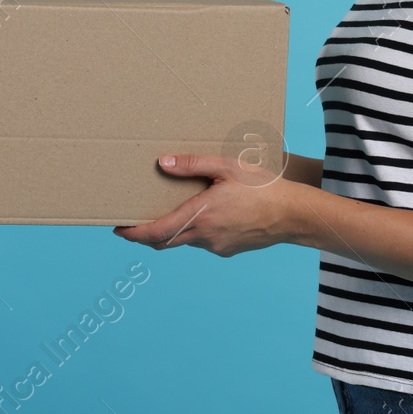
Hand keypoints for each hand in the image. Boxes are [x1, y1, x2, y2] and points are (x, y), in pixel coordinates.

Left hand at [113, 154, 300, 257]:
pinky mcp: (228, 250)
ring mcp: (217, 247)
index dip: (134, 234)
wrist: (294, 215)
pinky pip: (203, 242)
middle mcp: (205, 236)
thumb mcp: (227, 167)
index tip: (118, 230)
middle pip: (164, 242)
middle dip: (145, 235)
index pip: (157, 232)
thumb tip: (161, 163)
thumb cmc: (263, 187)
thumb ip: (192, 165)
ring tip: (169, 211)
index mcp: (201, 216)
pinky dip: (194, 231)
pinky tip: (204, 215)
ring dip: (172, 231)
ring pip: (185, 241)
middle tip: (131, 224)